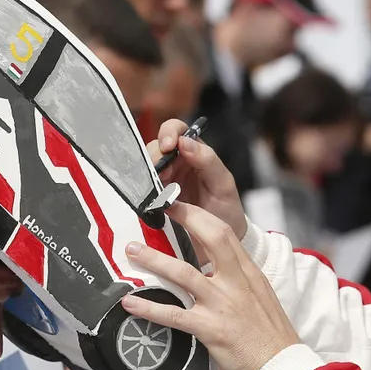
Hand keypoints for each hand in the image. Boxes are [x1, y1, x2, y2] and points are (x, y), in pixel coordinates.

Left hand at [121, 201, 300, 369]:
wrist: (281, 366)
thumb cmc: (270, 334)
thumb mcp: (259, 295)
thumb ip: (237, 278)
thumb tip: (213, 266)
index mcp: (248, 272)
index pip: (225, 233)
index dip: (200, 216)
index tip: (180, 206)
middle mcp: (236, 283)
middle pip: (211, 239)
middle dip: (184, 220)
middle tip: (158, 211)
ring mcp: (222, 304)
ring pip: (184, 274)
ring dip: (155, 260)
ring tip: (133, 251)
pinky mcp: (209, 329)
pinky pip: (173, 314)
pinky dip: (149, 308)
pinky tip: (131, 303)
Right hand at [148, 119, 246, 239]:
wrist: (221, 239)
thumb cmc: (226, 208)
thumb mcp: (223, 184)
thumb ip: (208, 161)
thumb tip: (186, 142)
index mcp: (195, 152)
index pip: (177, 130)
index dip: (169, 133)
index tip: (168, 147)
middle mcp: (177, 161)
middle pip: (156, 147)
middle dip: (155, 158)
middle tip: (161, 176)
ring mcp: (164, 178)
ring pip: (147, 166)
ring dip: (148, 175)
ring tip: (159, 190)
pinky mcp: (156, 196)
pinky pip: (144, 186)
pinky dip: (144, 189)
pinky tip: (152, 197)